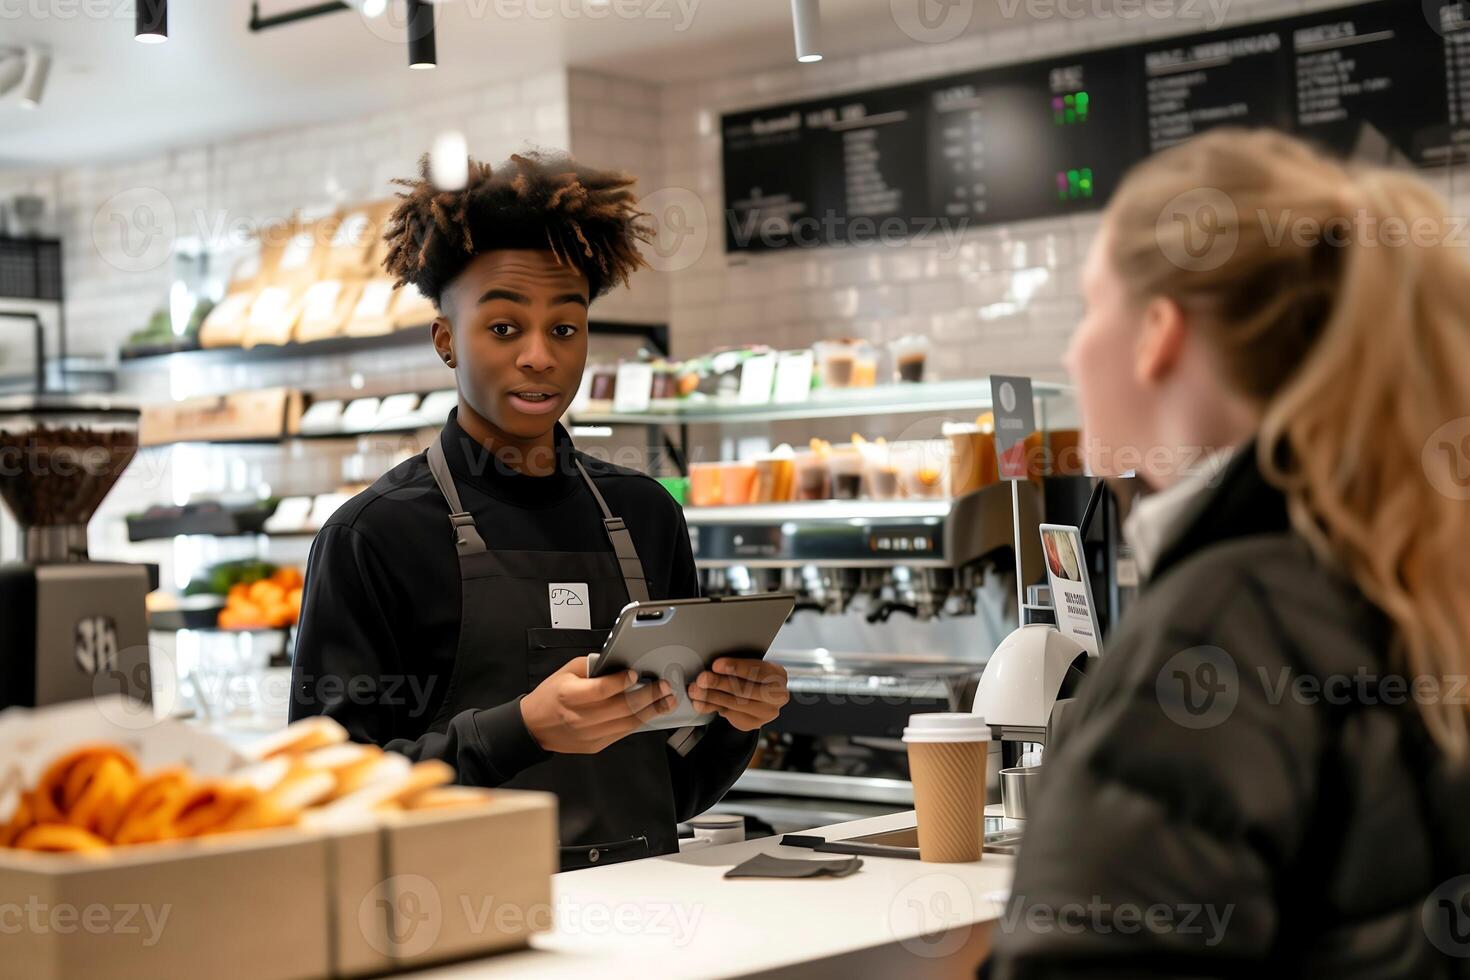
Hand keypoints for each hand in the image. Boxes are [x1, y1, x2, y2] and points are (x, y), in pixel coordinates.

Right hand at [520, 657, 676, 753]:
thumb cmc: (550, 696)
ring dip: (651, 711)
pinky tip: (650, 713)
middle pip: (621, 707)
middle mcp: (580, 717)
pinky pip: (623, 733)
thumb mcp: (565, 672)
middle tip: (664, 687)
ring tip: (667, 701)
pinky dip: (639, 722)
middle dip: (648, 696)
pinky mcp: (595, 745)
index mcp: (569, 695)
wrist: (534, 727)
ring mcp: (589, 734)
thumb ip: (592, 666)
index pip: (601, 689)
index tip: (637, 674)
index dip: (622, 682)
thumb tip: (618, 662)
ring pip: (627, 723)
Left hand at [689, 658, 788, 731]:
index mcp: (777, 675)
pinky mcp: (753, 723)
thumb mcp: (750, 665)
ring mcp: (766, 713)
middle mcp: (777, 696)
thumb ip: (736, 666)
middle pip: (745, 690)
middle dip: (720, 683)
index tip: (716, 665)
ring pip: (735, 704)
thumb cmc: (752, 675)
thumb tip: (713, 665)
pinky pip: (730, 715)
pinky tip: (700, 703)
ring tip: (696, 691)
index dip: (735, 667)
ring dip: (711, 697)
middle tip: (702, 679)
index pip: (757, 671)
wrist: (759, 694)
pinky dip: (712, 707)